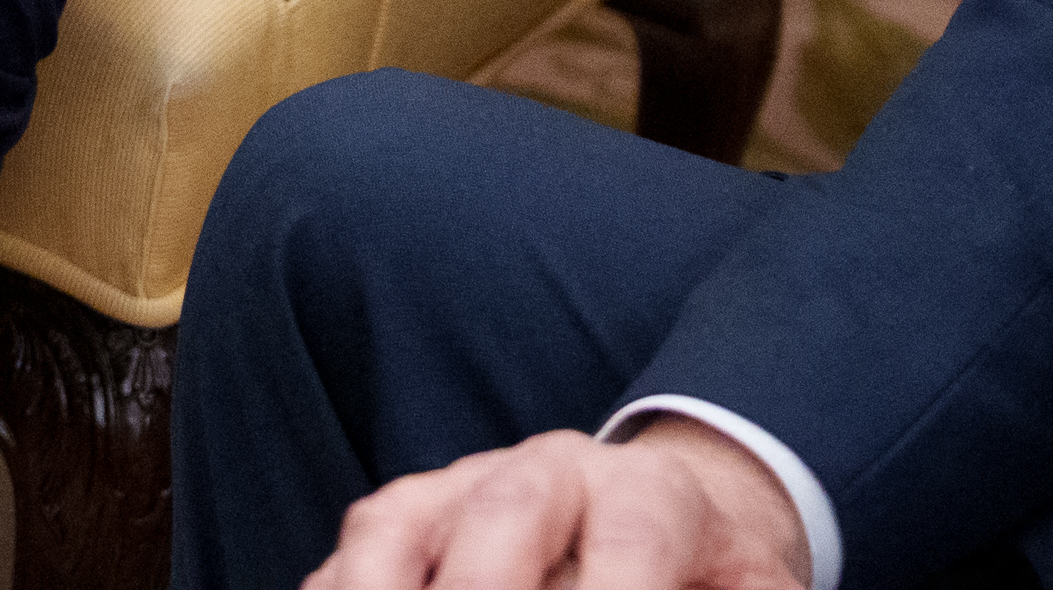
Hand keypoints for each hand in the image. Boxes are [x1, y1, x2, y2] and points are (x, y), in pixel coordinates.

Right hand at [309, 423, 812, 589]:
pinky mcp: (406, 518)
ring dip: (385, 587)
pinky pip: (355, 549)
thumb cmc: (709, 580)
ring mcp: (465, 488)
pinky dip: (342, 588)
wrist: (671, 526)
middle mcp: (549, 473)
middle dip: (489, 585)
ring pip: (401, 523)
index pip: (636, 534)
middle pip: (507, 512)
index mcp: (649, 492)